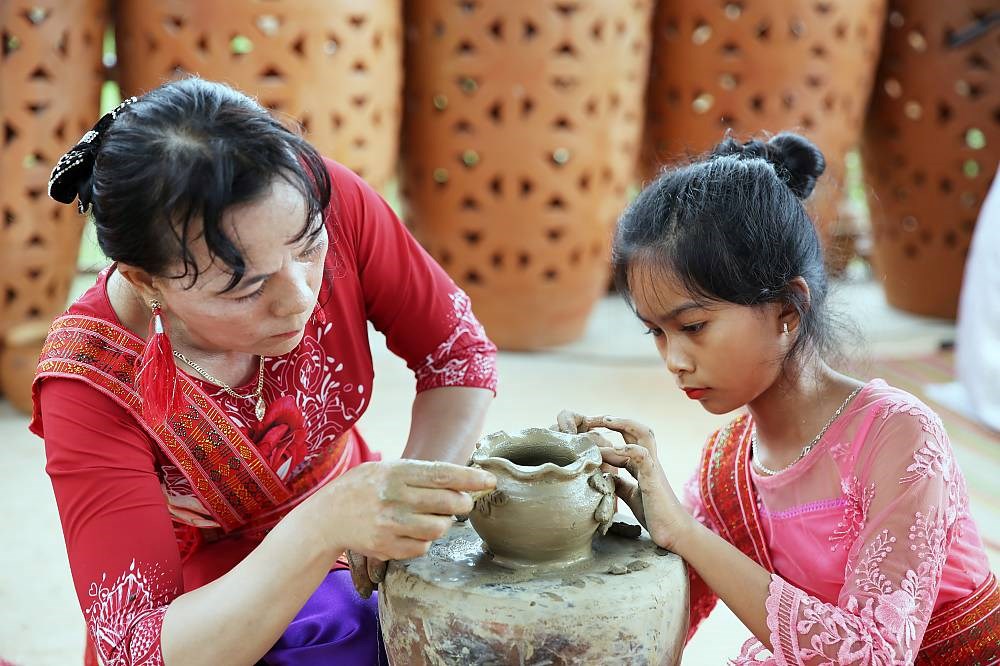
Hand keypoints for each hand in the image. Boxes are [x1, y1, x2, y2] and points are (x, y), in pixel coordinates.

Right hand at [311, 459, 495, 594]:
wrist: (327, 516)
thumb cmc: (363, 487)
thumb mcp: (387, 468)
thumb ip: (420, 473)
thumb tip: (462, 481)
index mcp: (396, 472)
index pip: (443, 475)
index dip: (471, 478)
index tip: (490, 481)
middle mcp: (394, 498)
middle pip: (448, 503)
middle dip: (463, 503)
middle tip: (462, 503)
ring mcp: (390, 525)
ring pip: (439, 528)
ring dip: (443, 523)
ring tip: (432, 517)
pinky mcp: (387, 548)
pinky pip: (423, 547)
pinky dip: (425, 540)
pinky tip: (413, 531)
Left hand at [554, 410, 692, 550]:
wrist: (675, 533)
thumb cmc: (655, 515)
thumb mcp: (631, 496)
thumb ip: (619, 484)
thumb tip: (604, 475)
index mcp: (641, 465)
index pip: (626, 439)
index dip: (608, 431)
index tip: (587, 428)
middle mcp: (648, 461)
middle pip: (635, 429)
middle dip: (614, 420)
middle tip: (591, 417)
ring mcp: (653, 468)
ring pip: (644, 434)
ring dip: (624, 424)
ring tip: (605, 420)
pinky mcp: (654, 479)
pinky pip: (644, 456)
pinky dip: (629, 449)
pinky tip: (616, 448)